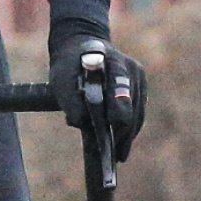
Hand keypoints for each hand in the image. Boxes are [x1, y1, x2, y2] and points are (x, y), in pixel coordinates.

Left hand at [52, 35, 146, 160]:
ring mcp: (138, 77)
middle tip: (116, 156)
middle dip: (123, 133)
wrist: (79, 44)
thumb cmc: (68, 65)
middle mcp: (131, 69)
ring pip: (138, 113)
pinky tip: (122, 143)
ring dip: (128, 134)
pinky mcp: (140, 85)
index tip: (111, 137)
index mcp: (112, 62)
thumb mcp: (61, 80)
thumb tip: (84, 125)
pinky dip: (130, 127)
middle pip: (132, 108)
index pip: (120, 94)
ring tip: (119, 155)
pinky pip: (138, 111)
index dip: (116, 116)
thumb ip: (71, 101)